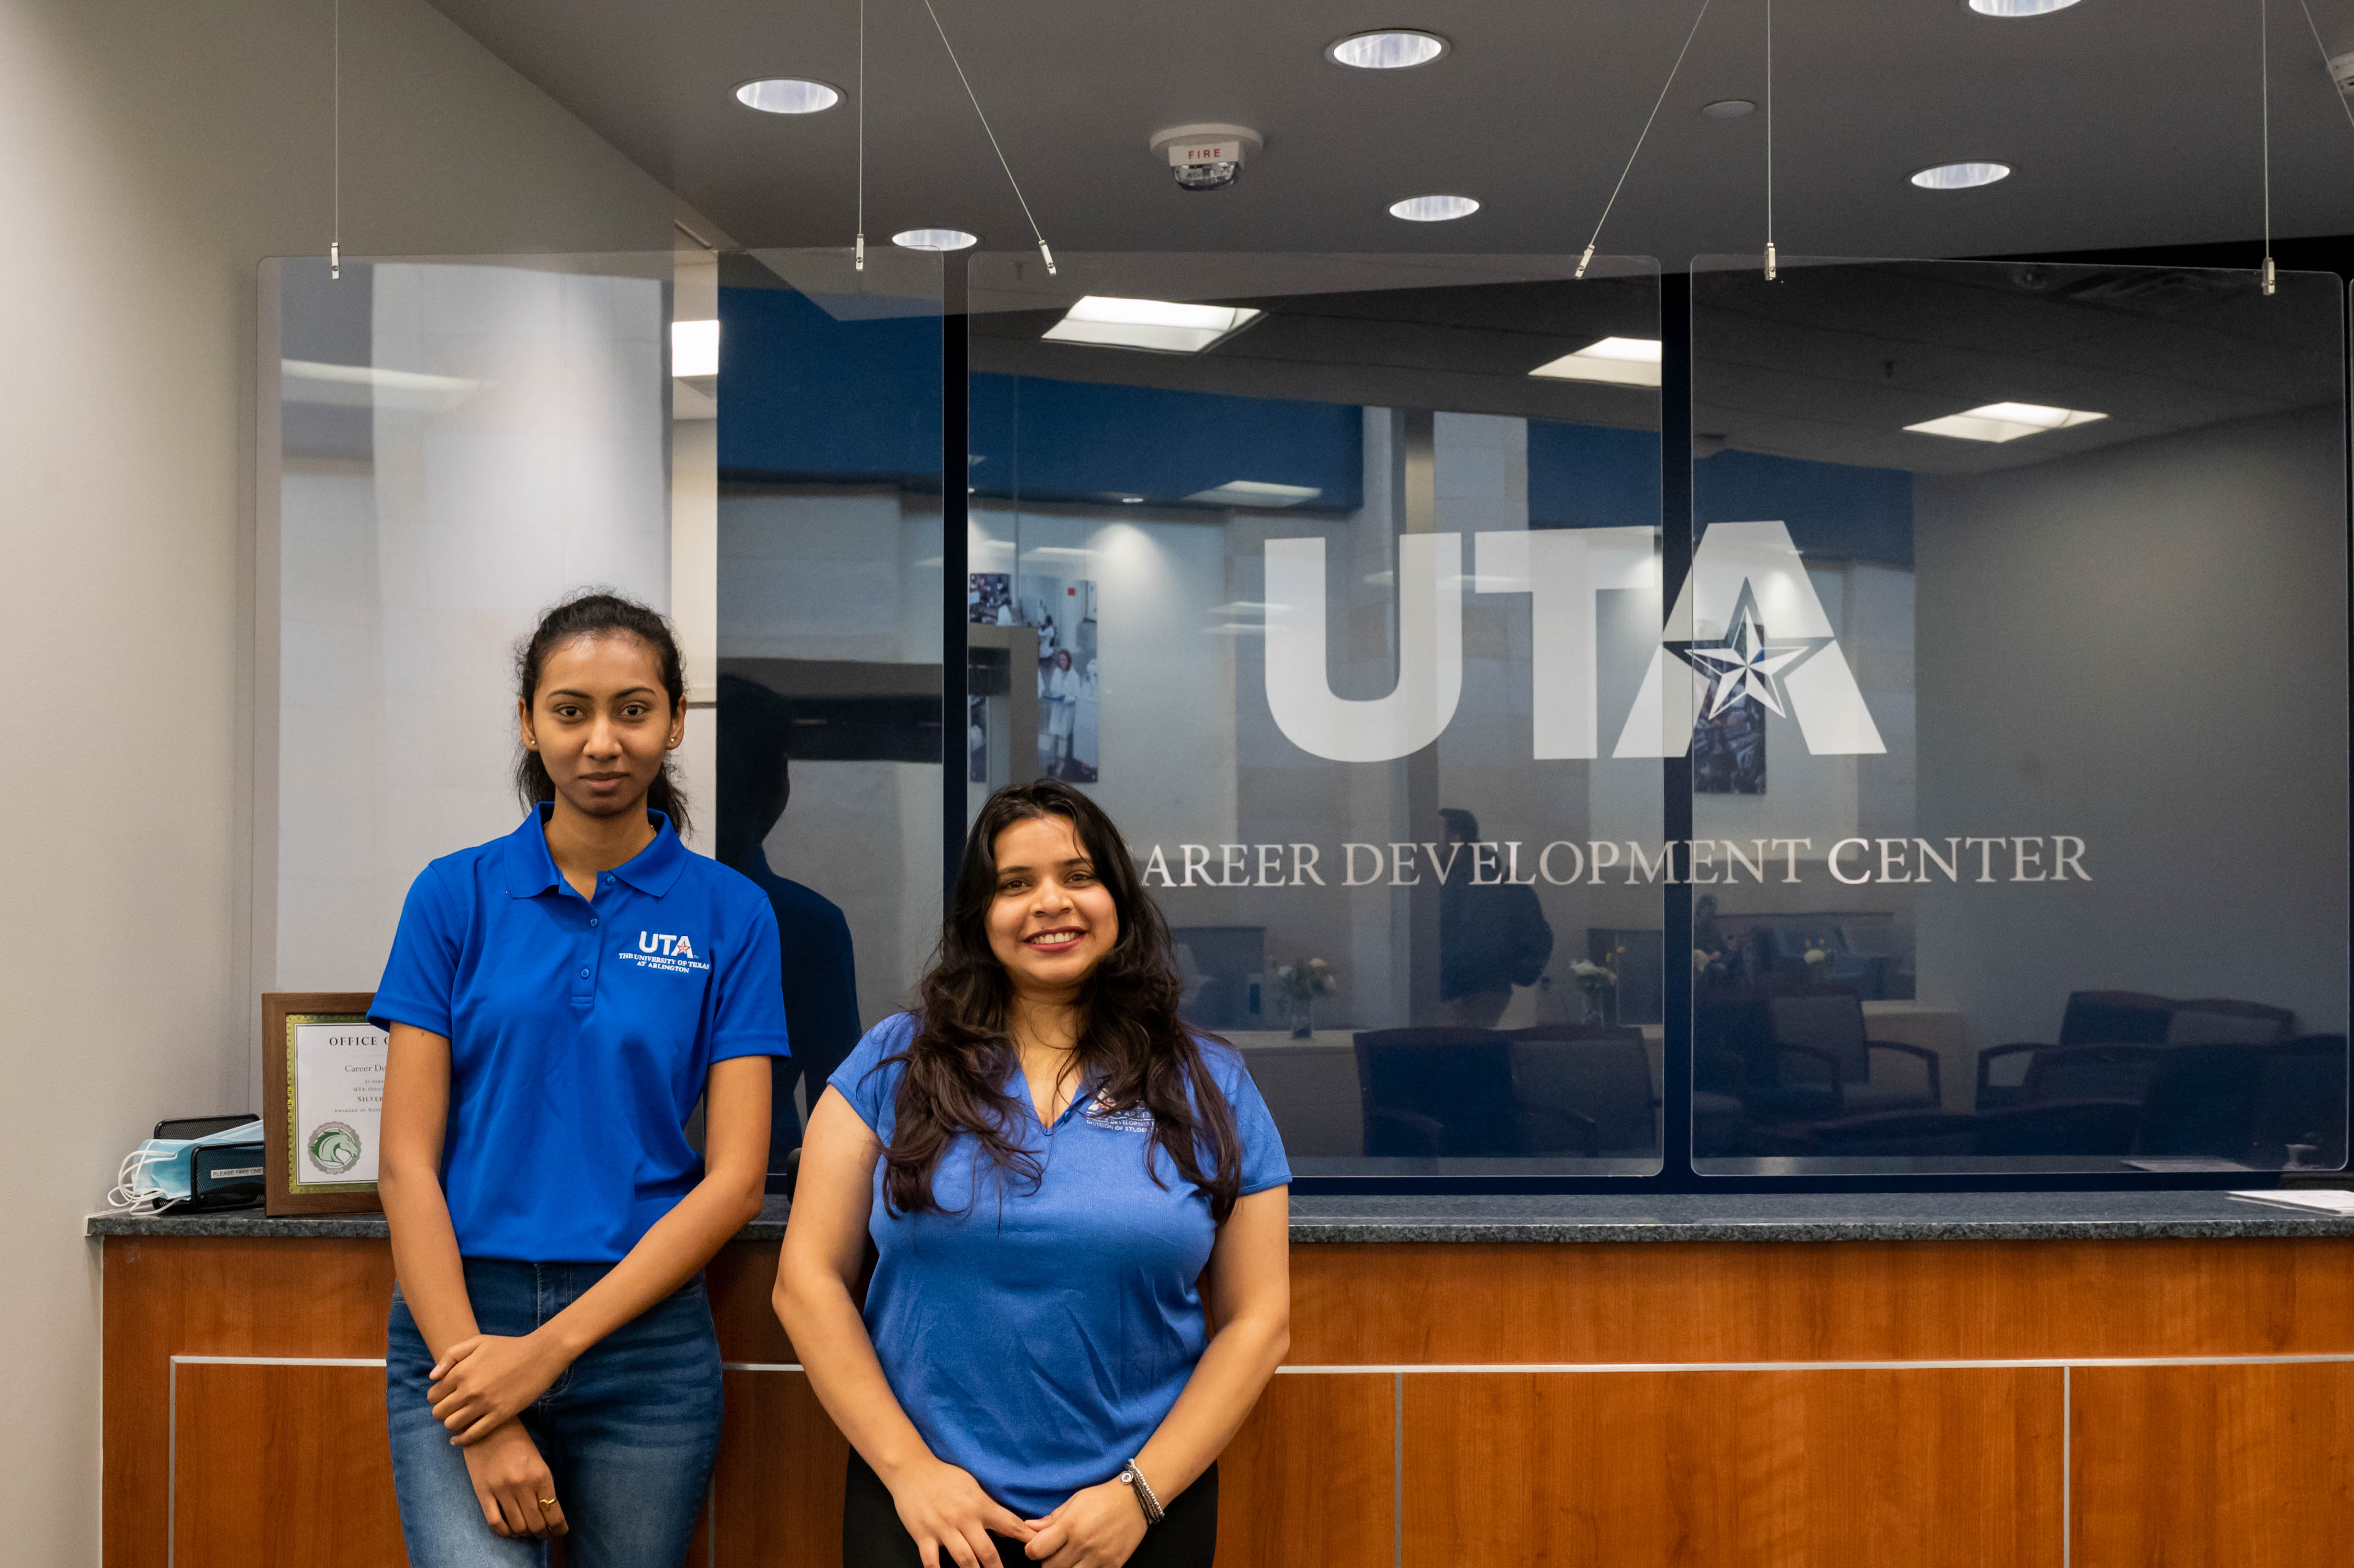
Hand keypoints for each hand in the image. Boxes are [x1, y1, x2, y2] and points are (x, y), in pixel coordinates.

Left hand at [430, 1332, 566, 1444]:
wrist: (540, 1355)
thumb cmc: (509, 1346)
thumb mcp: (478, 1342)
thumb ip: (451, 1355)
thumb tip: (432, 1377)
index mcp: (461, 1371)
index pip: (433, 1395)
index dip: (436, 1397)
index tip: (444, 1397)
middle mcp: (469, 1390)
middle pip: (439, 1413)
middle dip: (441, 1412)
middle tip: (451, 1409)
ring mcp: (484, 1404)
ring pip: (452, 1425)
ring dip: (452, 1424)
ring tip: (460, 1419)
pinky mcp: (499, 1415)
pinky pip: (473, 1435)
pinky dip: (462, 1440)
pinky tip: (460, 1439)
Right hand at [460, 1420, 567, 1539]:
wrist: (488, 1427)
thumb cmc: (517, 1441)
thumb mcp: (538, 1460)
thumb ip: (543, 1485)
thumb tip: (548, 1510)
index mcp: (541, 1475)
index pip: (553, 1511)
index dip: (559, 1527)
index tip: (561, 1531)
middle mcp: (522, 1485)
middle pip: (535, 1523)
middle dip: (542, 1533)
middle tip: (543, 1534)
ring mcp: (501, 1491)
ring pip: (517, 1526)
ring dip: (524, 1534)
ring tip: (527, 1532)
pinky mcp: (483, 1494)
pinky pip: (495, 1523)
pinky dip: (504, 1533)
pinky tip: (509, 1531)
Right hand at [882, 1453, 1033, 1567]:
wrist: (912, 1469)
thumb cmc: (945, 1477)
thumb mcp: (973, 1486)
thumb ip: (990, 1508)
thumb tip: (1007, 1532)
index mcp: (980, 1504)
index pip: (1010, 1524)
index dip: (1026, 1538)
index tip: (1038, 1549)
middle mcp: (964, 1518)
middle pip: (987, 1552)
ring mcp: (943, 1528)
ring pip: (964, 1560)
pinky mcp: (922, 1535)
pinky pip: (931, 1561)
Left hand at [1021, 1480, 1148, 1567]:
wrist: (1136, 1500)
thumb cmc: (1102, 1498)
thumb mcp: (1074, 1501)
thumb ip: (1051, 1518)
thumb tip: (1028, 1528)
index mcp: (1070, 1525)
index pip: (1036, 1550)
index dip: (1031, 1550)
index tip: (1036, 1547)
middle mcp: (1083, 1544)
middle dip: (1047, 1561)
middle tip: (1055, 1552)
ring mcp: (1098, 1558)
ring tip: (1071, 1558)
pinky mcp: (1112, 1566)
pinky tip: (1086, 1560)